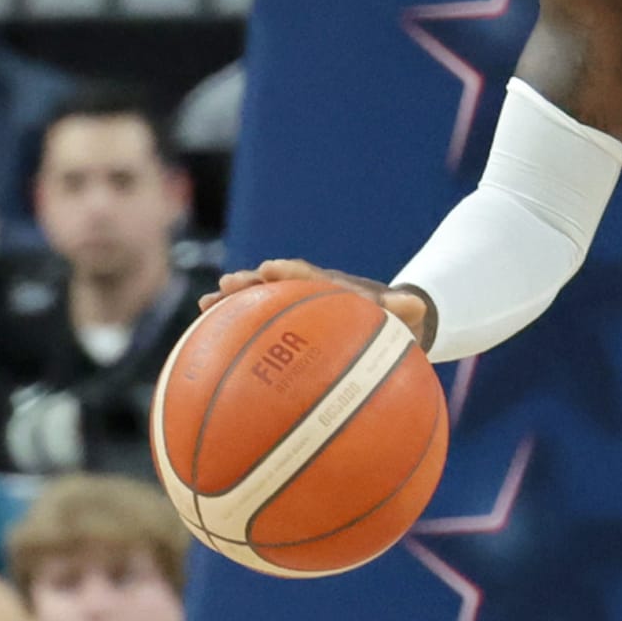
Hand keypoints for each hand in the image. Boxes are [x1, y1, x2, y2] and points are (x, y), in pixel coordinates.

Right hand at [201, 257, 435, 350]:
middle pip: (272, 284)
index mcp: (331, 287)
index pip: (308, 275)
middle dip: (250, 284)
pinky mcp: (286, 329)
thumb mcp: (402, 316)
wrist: (387, 324)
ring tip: (203, 307)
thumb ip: (405, 309)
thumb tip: (418, 306)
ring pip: (258, 304)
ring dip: (232, 304)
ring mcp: (293, 310)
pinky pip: (258, 329)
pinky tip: (209, 350)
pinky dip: (235, 334)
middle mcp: (306, 293)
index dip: (290, 273)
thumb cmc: (394, 321)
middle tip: (225, 284)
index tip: (272, 270)